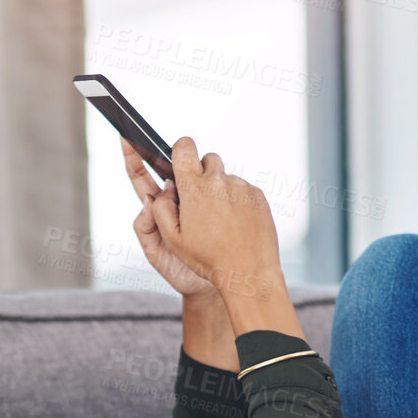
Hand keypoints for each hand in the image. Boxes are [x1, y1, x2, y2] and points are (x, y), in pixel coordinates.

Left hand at [122, 138, 216, 298]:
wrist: (211, 285)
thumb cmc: (179, 271)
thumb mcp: (155, 254)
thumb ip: (146, 230)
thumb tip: (149, 202)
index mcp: (156, 210)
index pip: (141, 178)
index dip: (133, 157)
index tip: (125, 136)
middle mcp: (174, 201)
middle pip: (167, 168)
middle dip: (167, 152)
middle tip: (171, 141)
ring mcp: (195, 200)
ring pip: (191, 174)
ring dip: (193, 168)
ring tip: (196, 169)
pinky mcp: (214, 203)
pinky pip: (211, 186)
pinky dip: (212, 181)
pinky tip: (215, 181)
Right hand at [146, 136, 283, 298]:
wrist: (248, 271)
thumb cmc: (209, 258)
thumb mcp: (172, 239)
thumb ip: (160, 208)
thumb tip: (164, 187)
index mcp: (194, 188)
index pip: (184, 146)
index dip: (180, 151)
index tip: (181, 162)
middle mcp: (219, 181)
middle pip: (207, 159)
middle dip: (201, 175)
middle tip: (200, 202)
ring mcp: (241, 186)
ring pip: (225, 178)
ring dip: (220, 191)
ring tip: (220, 221)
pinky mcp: (257, 195)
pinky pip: (243, 190)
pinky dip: (238, 202)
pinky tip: (235, 224)